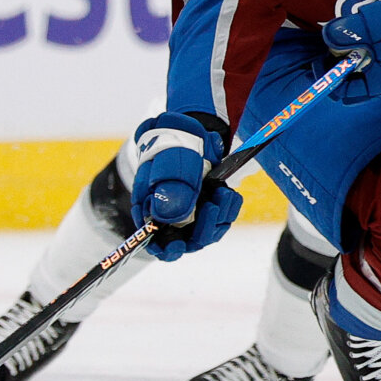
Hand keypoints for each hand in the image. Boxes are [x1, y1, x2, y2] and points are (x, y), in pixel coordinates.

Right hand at [130, 112, 243, 259]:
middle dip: (203, 229)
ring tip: (223, 193)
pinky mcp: (208, 207)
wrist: (191, 130)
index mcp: (151, 210)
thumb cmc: (173, 147)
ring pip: (207, 232)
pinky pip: (221, 220)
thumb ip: (169, 190)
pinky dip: (228, 210)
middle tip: (212, 206)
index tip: (177, 246)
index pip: (154, 242)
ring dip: (219, 217)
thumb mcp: (171, 165)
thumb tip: (168, 218)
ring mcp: (190, 214)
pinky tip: (229, 194)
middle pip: (186, 242)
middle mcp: (170, 217)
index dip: (164, 249)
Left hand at [322, 0, 380, 103]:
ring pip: (370, 74)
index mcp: (378, 84)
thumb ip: (347, 32)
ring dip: (359, 58)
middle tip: (339, 43)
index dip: (328, 76)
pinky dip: (375, 55)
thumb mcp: (372, 23)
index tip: (321, 58)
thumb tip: (328, 38)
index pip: (343, 92)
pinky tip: (378, 38)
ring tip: (359, 36)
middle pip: (355, 82)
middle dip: (343, 64)